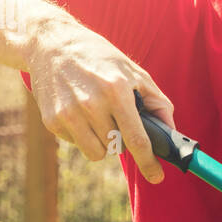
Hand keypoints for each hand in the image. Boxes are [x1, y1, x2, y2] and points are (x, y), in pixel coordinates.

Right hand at [25, 21, 175, 183]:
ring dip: (103, 142)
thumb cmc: (100, 58)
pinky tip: (79, 112)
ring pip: (96, 153)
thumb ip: (157, 103)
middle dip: (122, 139)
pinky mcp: (52, 120)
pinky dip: (83, 135)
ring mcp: (68, 114)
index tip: (156, 177)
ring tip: (99, 117)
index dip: (149, 162)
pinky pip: (77, 144)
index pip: (137, 139)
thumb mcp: (134, 72)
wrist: (51, 44)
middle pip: (116, 148)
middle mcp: (91, 104)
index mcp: (116, 91)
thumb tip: (170, 133)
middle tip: (117, 119)